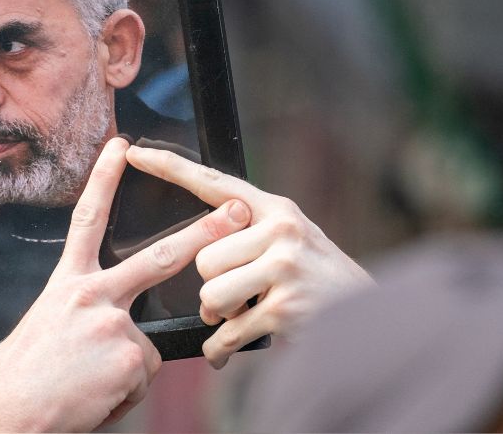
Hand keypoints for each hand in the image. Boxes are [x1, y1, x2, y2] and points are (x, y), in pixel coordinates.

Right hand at [0, 138, 251, 431]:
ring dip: (124, 369)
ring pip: (146, 343)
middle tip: (237, 211)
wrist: (6, 413)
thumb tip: (121, 322)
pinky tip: (92, 397)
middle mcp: (90, 295)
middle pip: (156, 257)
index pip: (88, 220)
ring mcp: (113, 325)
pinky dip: (122, 392)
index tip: (122, 147)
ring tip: (84, 383)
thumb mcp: (51, 326)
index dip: (105, 180)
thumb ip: (87, 311)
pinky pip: (143, 375)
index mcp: (66, 284)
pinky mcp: (130, 359)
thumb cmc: (24, 376)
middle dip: (202, 233)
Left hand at [126, 145, 373, 368]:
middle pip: (203, 257)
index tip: (135, 151)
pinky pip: (227, 332)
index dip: (170, 167)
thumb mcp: (289, 239)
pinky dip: (220, 349)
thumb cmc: (317, 279)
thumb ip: (249, 232)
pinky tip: (224, 352)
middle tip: (236, 295)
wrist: (367, 317)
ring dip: (218, 316)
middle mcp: (280, 230)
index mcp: (274, 209)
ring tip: (241, 315)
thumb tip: (199, 242)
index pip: (214, 183)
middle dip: (212, 285)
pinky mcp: (284, 308)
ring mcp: (284, 268)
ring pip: (210, 295)